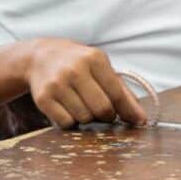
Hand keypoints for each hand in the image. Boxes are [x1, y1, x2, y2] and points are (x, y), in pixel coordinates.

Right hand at [23, 38, 146, 128]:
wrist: (41, 57)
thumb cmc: (79, 64)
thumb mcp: (101, 67)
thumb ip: (121, 90)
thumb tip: (140, 117)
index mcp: (95, 59)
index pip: (117, 92)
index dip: (128, 111)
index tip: (138, 122)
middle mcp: (75, 70)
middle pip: (101, 109)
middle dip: (107, 116)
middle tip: (105, 113)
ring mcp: (57, 84)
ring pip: (84, 117)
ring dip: (88, 118)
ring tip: (83, 105)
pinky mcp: (43, 98)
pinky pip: (66, 123)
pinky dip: (72, 121)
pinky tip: (69, 108)